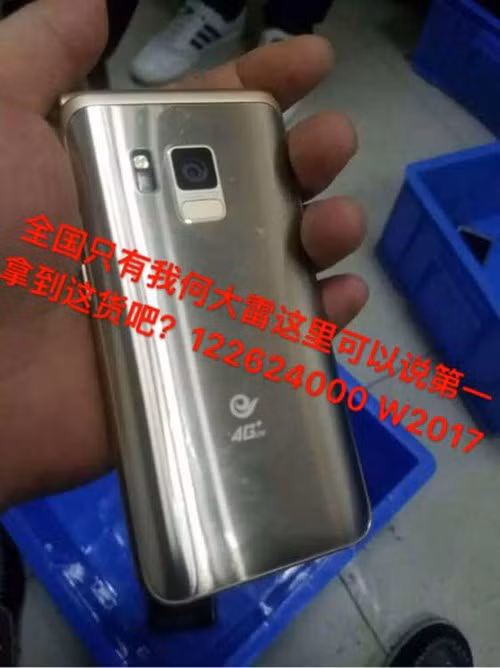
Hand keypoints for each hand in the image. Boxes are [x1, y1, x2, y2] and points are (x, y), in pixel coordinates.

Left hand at [0, 0, 366, 508]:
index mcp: (131, 173)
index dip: (263, 85)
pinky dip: (320, 322)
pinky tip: (340, 299)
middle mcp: (169, 231)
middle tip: (331, 145)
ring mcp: (193, 299)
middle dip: (309, 157)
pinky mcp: (207, 362)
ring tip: (336, 224)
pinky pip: (280, 339)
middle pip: (262, 187)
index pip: (211, 119)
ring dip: (326, 233)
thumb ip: (41, 54)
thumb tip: (91, 2)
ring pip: (283, 260)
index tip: (313, 62)